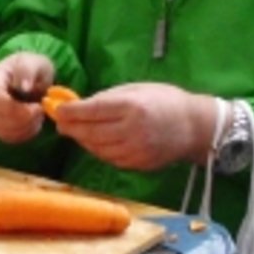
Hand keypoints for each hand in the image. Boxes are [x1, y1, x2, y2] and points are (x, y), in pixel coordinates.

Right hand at [0, 53, 54, 144]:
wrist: (27, 77)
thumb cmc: (29, 68)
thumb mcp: (32, 62)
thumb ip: (27, 71)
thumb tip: (24, 87)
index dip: (15, 107)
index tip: (36, 106)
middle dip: (24, 118)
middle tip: (40, 109)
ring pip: (5, 132)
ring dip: (27, 126)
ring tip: (38, 113)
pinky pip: (10, 138)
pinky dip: (26, 133)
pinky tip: (34, 121)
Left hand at [53, 82, 214, 170]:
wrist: (196, 127)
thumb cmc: (166, 100)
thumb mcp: (138, 89)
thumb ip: (109, 98)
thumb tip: (80, 104)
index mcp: (132, 107)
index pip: (92, 111)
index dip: (71, 112)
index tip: (57, 110)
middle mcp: (132, 131)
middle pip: (90, 133)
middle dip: (71, 128)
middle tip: (60, 123)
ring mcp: (136, 151)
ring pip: (97, 149)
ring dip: (83, 140)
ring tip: (75, 131)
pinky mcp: (138, 165)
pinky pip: (110, 159)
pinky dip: (98, 150)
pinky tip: (94, 142)